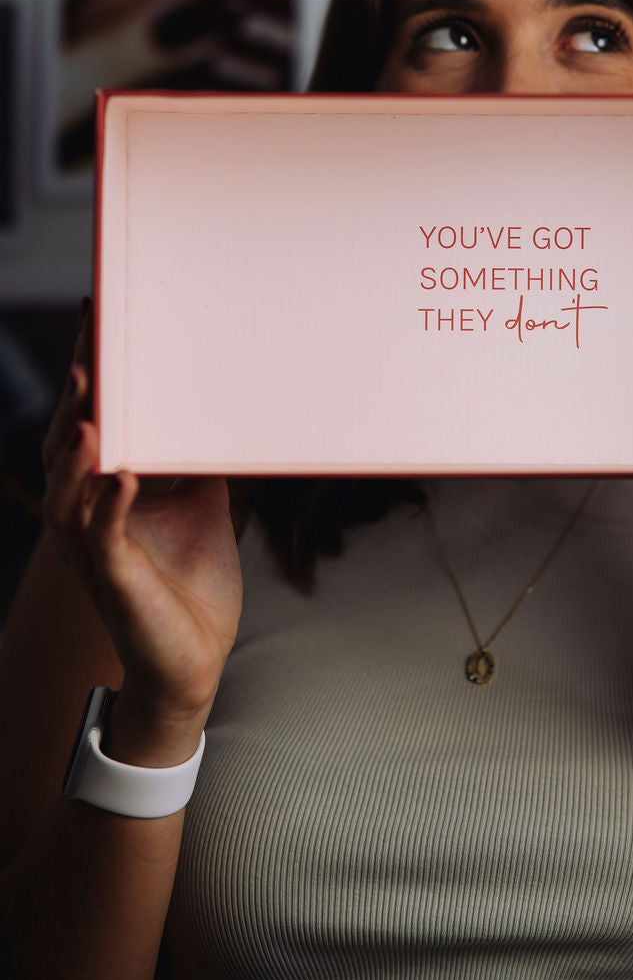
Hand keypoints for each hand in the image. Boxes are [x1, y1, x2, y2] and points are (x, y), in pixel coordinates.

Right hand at [40, 302, 243, 732]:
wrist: (197, 658)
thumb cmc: (192, 581)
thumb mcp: (202, 502)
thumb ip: (198, 456)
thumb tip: (221, 400)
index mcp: (101, 493)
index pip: (85, 424)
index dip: (85, 378)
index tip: (95, 322)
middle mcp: (86, 518)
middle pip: (64, 448)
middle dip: (74, 400)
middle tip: (87, 349)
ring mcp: (95, 551)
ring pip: (68, 493)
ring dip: (79, 450)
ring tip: (91, 408)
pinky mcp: (116, 580)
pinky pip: (103, 538)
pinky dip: (112, 504)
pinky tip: (125, 476)